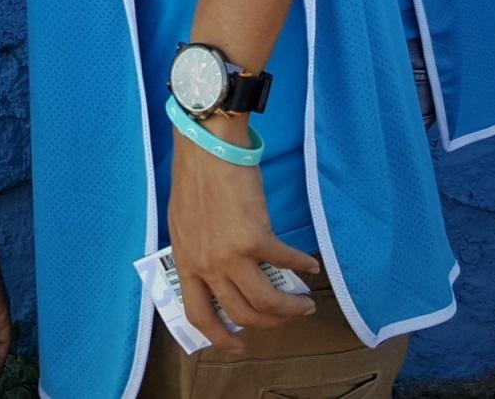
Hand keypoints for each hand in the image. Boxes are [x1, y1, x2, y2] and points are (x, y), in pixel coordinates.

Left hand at [167, 121, 320, 352]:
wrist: (207, 148)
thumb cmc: (196, 180)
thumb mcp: (185, 224)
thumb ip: (199, 252)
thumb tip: (221, 274)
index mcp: (185, 262)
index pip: (198, 314)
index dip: (219, 337)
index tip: (238, 345)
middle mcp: (206, 264)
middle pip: (241, 314)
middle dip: (269, 323)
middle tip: (287, 316)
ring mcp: (230, 254)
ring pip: (265, 302)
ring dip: (290, 308)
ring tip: (305, 302)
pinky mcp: (255, 239)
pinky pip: (285, 263)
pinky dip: (302, 266)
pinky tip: (310, 264)